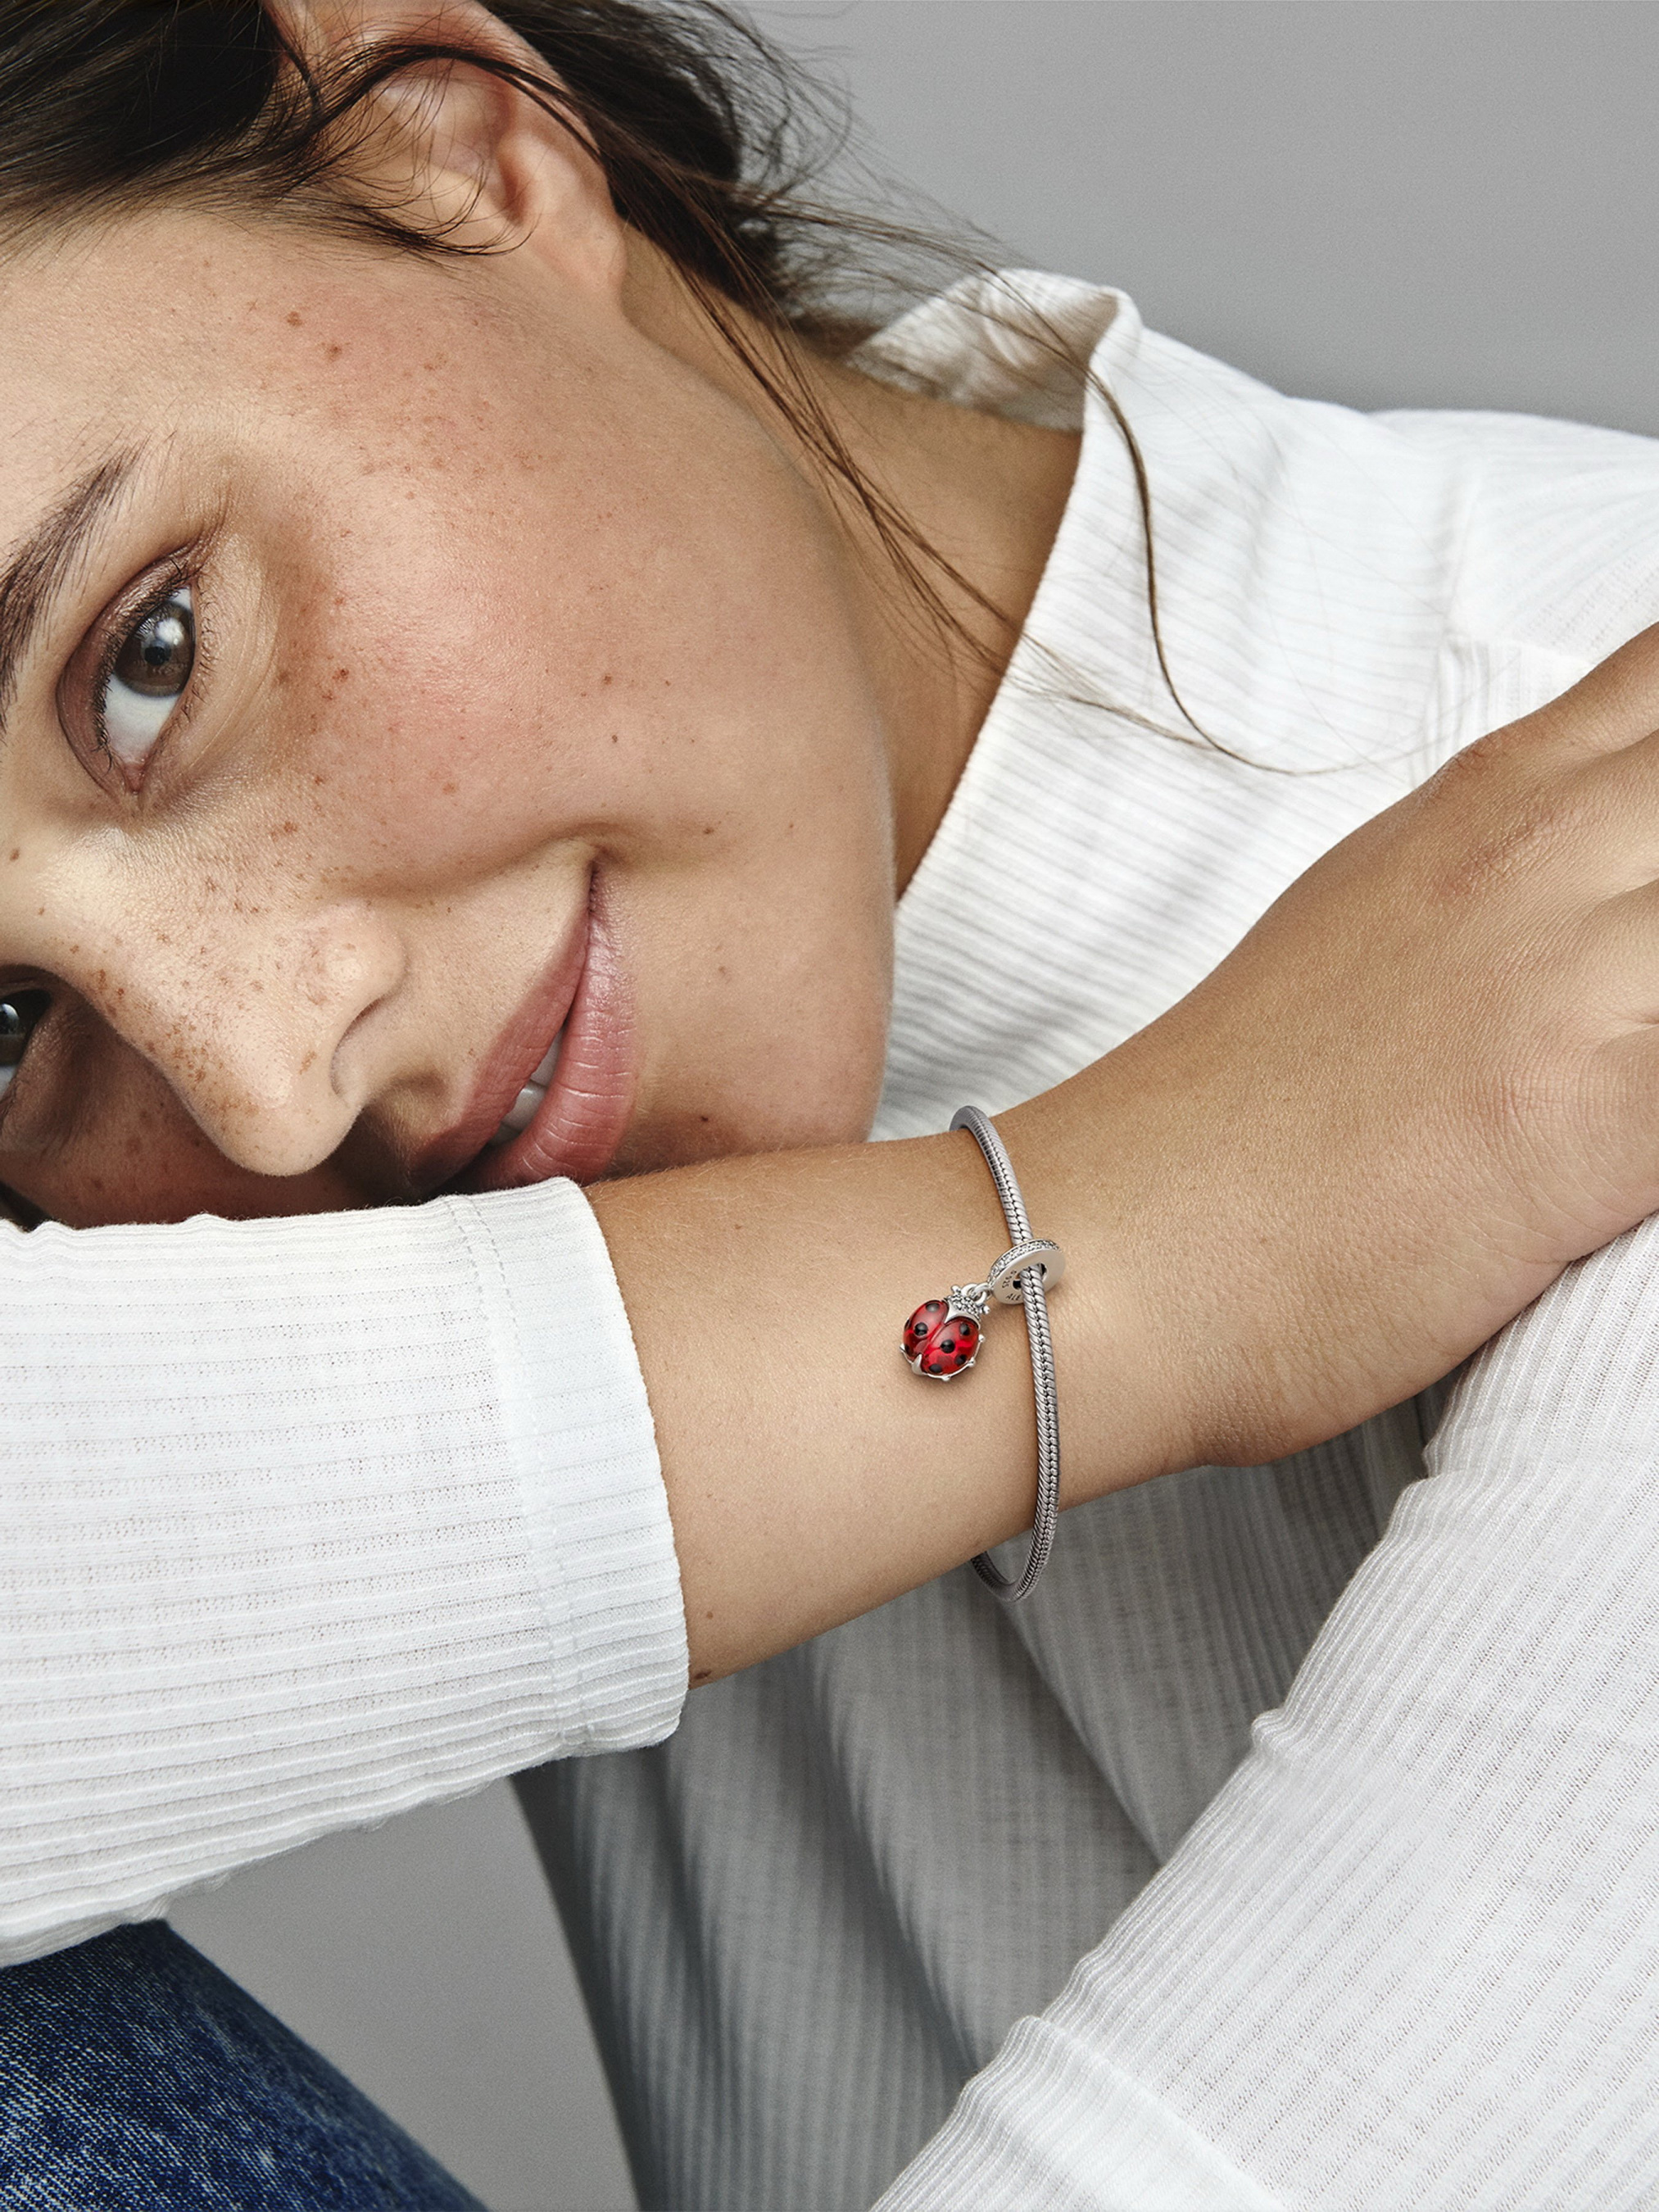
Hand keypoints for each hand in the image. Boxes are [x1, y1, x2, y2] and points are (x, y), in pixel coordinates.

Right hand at [599, 623, 1658, 1677]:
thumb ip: (1506, 873)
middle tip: (1642, 980)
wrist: (1107, 1248)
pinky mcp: (1603, 1107)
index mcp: (1487, 799)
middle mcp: (1545, 850)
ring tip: (1629, 1050)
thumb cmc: (1220, 1124)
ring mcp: (1579, 966)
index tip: (1652, 864)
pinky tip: (1646, 1133)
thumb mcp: (1364, 925)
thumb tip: (1605, 894)